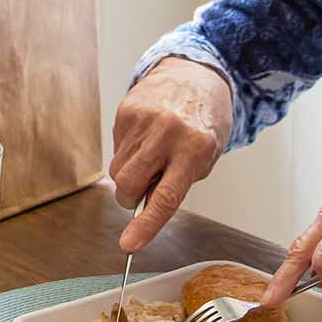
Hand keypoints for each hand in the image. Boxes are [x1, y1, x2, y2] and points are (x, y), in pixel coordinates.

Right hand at [109, 57, 232, 253]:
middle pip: (129, 184)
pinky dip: (127, 153)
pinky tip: (145, 139)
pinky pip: (116, 149)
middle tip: (142, 192)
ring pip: (118, 170)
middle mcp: (168, 133)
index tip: (128, 246)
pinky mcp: (126, 111)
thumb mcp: (205, 157)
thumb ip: (177, 183)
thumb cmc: (204, 122)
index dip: (145, 226)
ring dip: (129, 175)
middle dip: (129, 198)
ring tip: (151, 157)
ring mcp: (144, 120)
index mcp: (195, 149)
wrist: (195, 75)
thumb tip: (143, 209)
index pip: (165, 197)